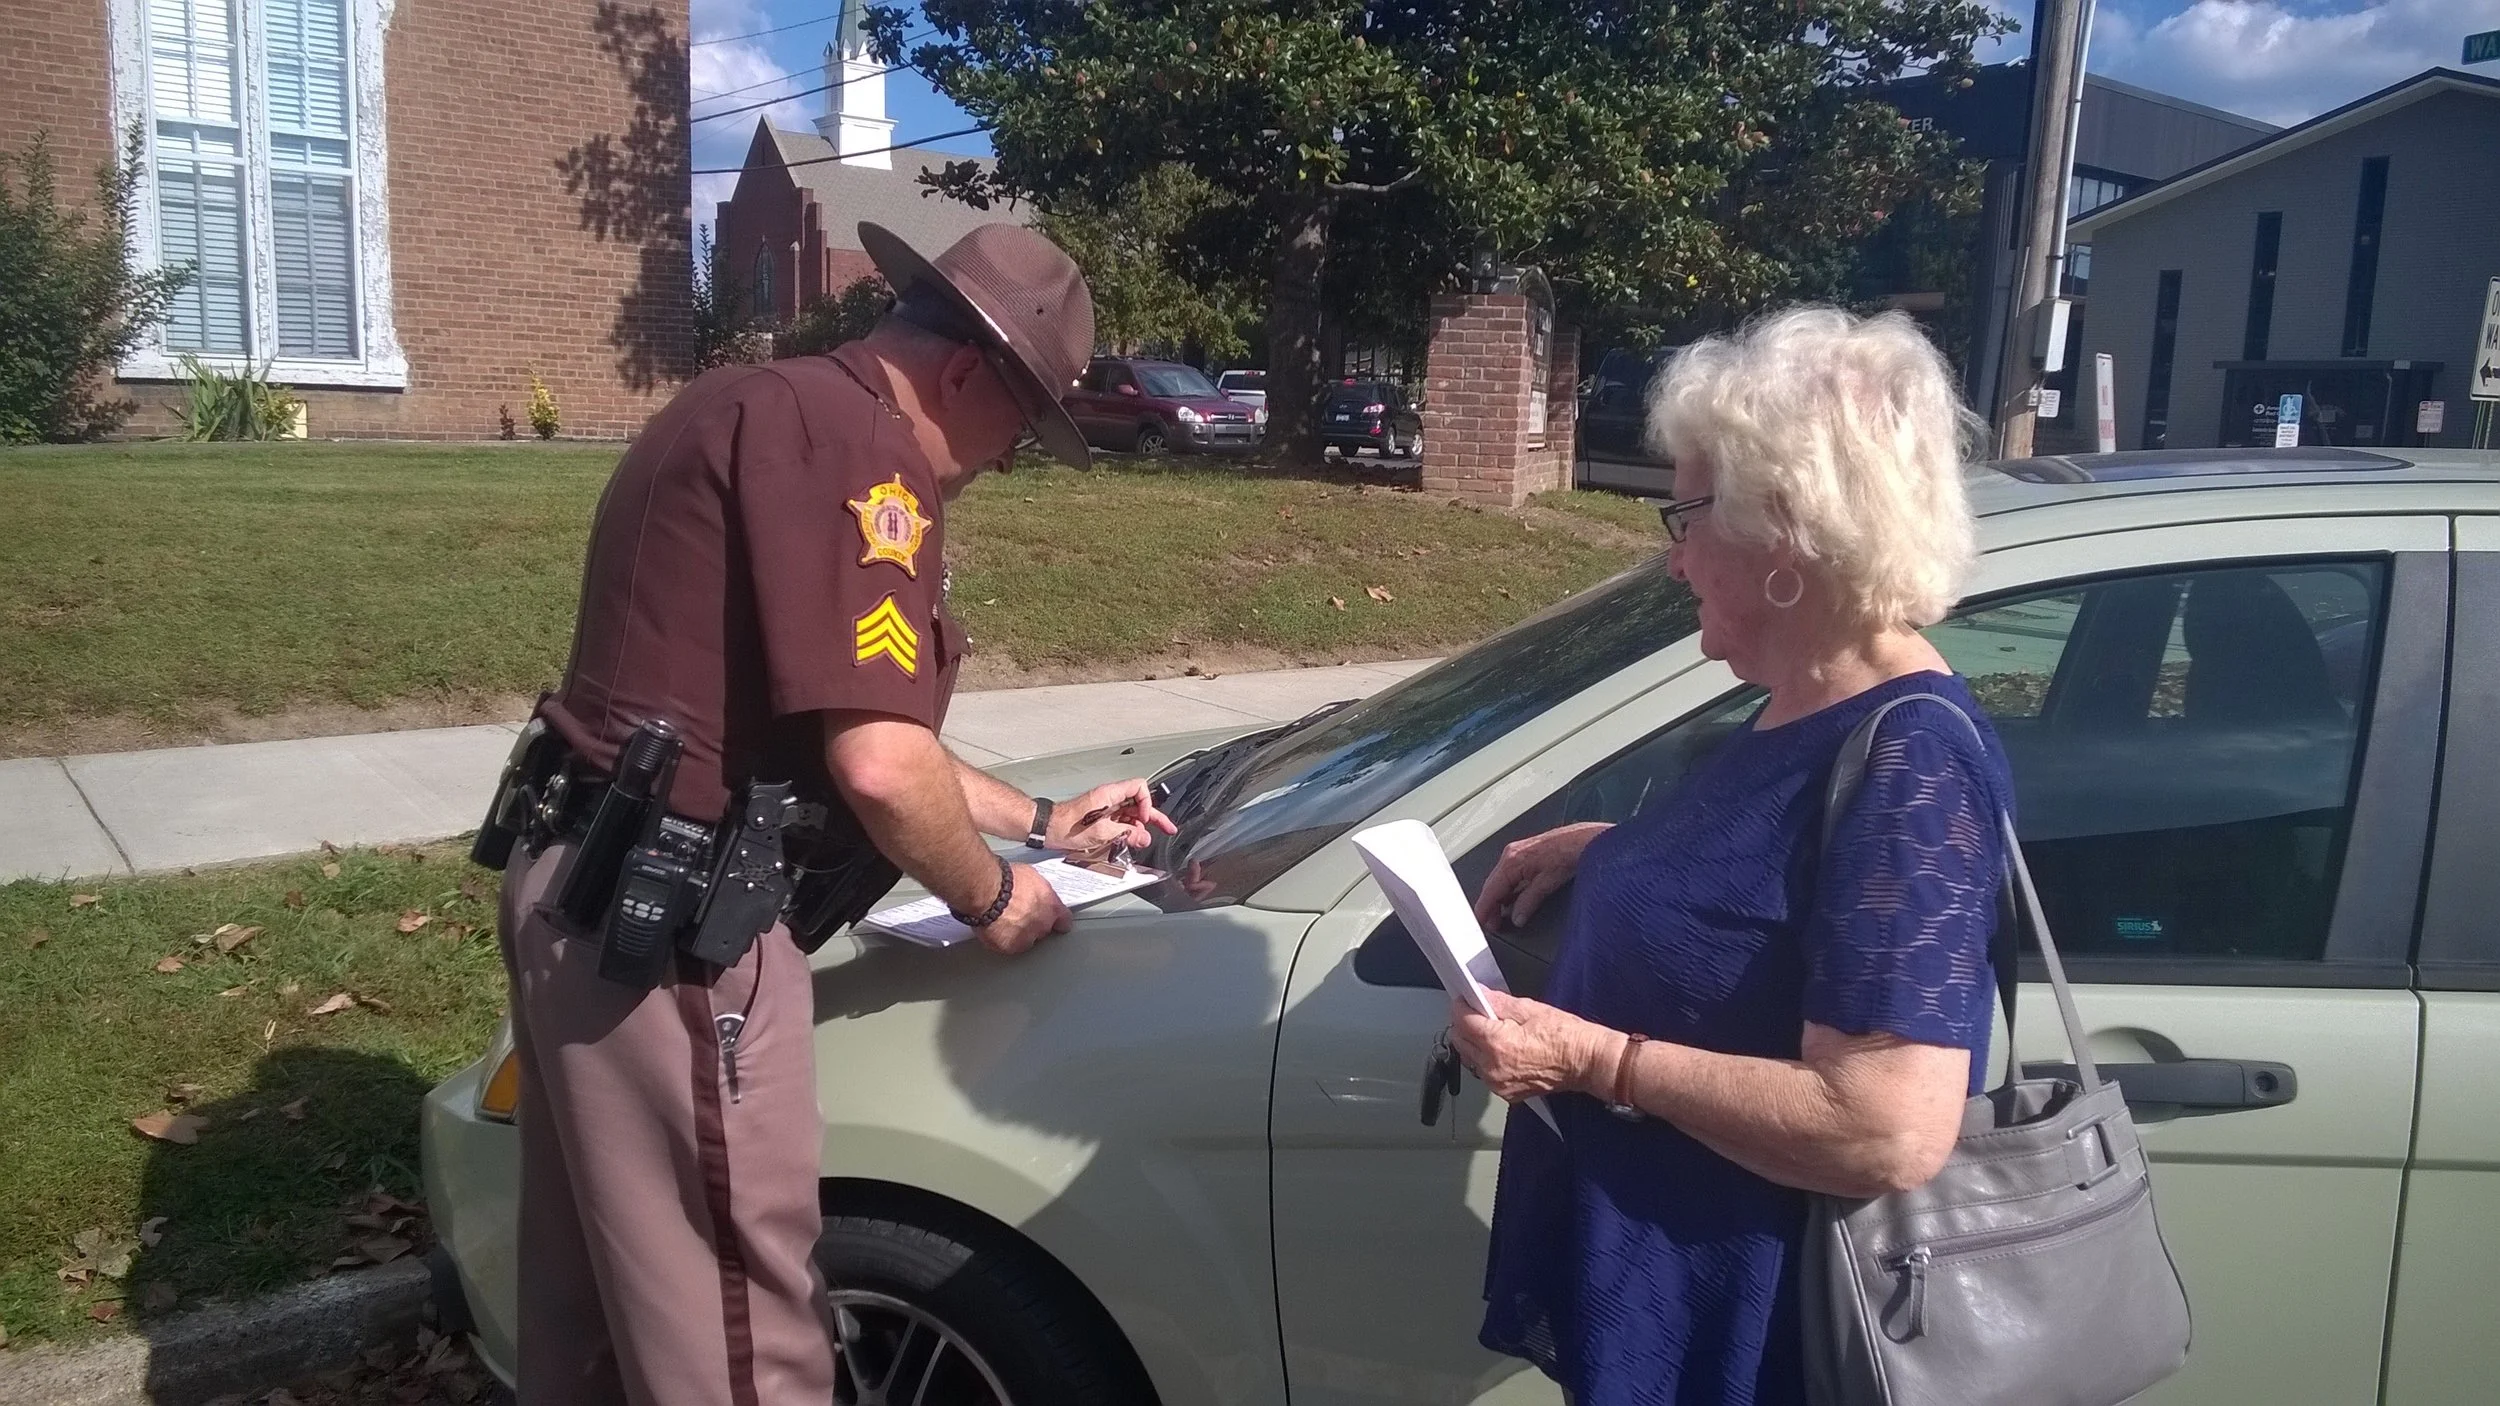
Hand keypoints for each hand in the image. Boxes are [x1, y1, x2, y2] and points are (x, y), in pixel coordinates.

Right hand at [975, 861, 1072, 956]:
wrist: (987, 891)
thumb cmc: (1005, 879)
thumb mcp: (1030, 875)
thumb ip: (1037, 890)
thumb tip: (1033, 890)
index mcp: (1051, 906)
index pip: (1064, 921)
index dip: (1058, 921)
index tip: (1054, 921)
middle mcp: (1042, 924)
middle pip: (1043, 930)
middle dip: (1033, 923)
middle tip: (1018, 912)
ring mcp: (1026, 937)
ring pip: (1025, 940)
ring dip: (1017, 933)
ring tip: (1002, 920)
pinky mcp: (1009, 947)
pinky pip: (1006, 946)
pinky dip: (1000, 939)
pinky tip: (993, 928)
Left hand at [1049, 778, 1176, 852]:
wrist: (1046, 828)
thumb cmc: (1066, 826)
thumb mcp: (1101, 832)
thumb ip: (1126, 834)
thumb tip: (1144, 837)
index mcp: (1109, 794)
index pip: (1139, 787)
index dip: (1147, 802)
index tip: (1145, 819)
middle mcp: (1109, 798)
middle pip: (1138, 802)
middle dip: (1153, 816)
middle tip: (1167, 828)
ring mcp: (1105, 808)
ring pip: (1131, 813)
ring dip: (1140, 826)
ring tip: (1144, 840)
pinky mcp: (1100, 817)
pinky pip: (1120, 821)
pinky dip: (1128, 830)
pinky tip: (1130, 840)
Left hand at [1447, 990, 1614, 1103]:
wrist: (1587, 1062)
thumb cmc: (1566, 1037)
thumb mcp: (1530, 1009)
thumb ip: (1498, 1002)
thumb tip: (1478, 994)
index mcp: (1497, 1044)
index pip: (1461, 1021)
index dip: (1462, 1006)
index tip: (1466, 999)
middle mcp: (1492, 1067)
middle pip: (1460, 1041)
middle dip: (1466, 1025)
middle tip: (1481, 1013)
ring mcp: (1498, 1083)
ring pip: (1470, 1058)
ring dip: (1475, 1043)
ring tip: (1496, 1032)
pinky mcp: (1506, 1092)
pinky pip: (1484, 1072)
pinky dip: (1487, 1060)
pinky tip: (1504, 1049)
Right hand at [1473, 822, 1612, 929]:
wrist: (1583, 839)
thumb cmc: (1568, 853)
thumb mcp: (1547, 885)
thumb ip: (1528, 903)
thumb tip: (1517, 917)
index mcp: (1511, 862)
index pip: (1490, 891)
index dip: (1484, 910)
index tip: (1482, 923)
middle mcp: (1510, 854)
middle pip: (1492, 886)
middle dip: (1490, 906)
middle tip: (1493, 925)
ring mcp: (1516, 852)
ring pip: (1499, 880)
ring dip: (1499, 898)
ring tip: (1502, 916)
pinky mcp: (1524, 853)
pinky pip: (1508, 874)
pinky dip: (1507, 888)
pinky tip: (1513, 899)